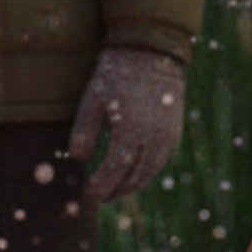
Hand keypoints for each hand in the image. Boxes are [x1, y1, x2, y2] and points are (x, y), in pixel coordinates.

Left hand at [68, 47, 185, 201]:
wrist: (150, 54)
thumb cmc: (115, 76)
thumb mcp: (92, 100)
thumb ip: (85, 131)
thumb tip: (77, 159)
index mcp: (132, 130)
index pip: (116, 169)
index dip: (103, 185)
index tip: (89, 194)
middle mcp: (154, 137)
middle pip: (135, 176)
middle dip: (116, 190)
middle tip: (98, 197)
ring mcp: (168, 136)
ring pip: (150, 171)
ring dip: (131, 185)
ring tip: (113, 191)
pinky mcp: (174, 132)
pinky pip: (160, 161)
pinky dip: (145, 172)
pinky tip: (131, 175)